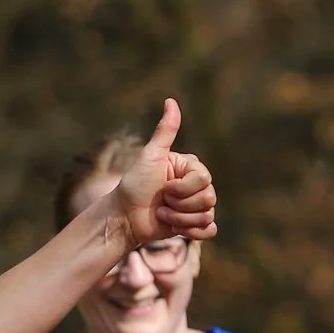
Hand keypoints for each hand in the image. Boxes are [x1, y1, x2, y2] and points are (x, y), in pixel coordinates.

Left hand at [112, 100, 216, 250]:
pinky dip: (192, 232)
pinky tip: (174, 228)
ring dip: (180, 219)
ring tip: (162, 213)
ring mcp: (196, 206)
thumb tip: (170, 101)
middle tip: (161, 201)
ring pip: (207, 215)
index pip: (204, 180)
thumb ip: (165, 131)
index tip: (163, 188)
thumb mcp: (150, 156)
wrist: (124, 215)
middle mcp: (197, 186)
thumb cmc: (135, 184)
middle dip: (180, 204)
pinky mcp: (193, 226)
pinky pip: (209, 230)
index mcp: (191, 168)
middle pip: (209, 198)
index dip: (182, 188)